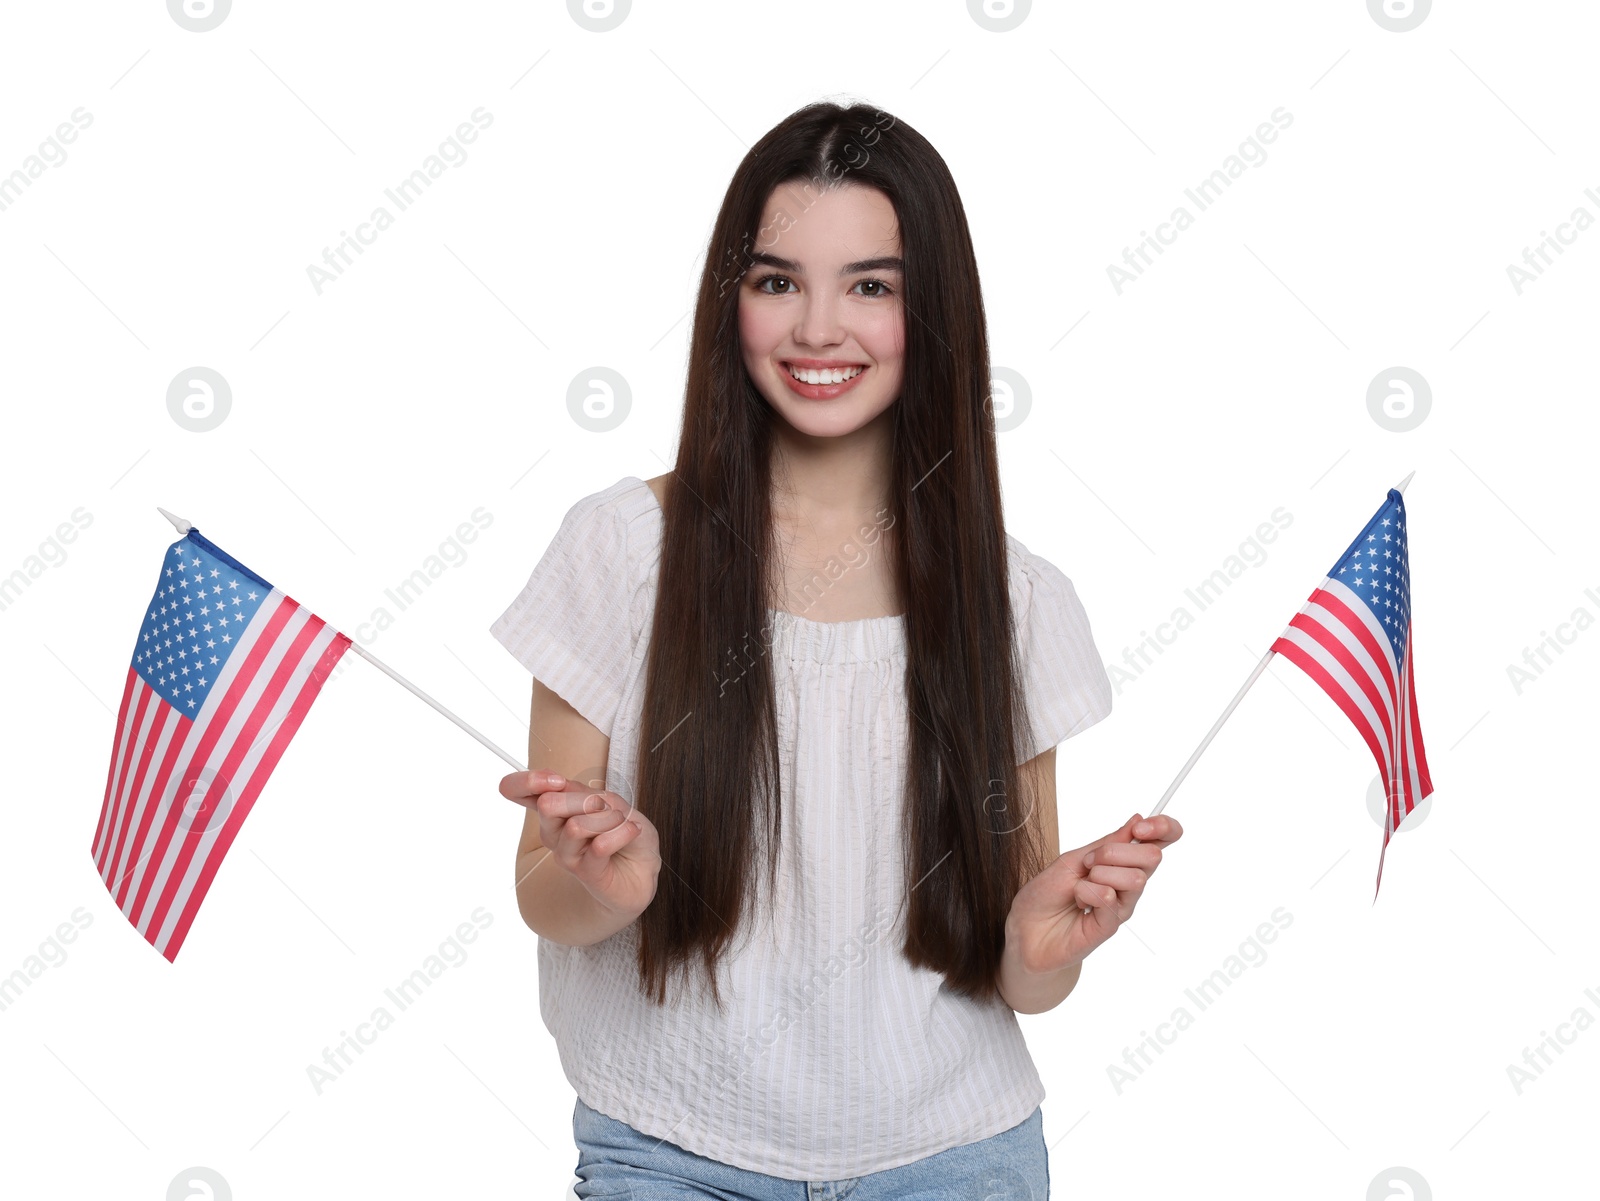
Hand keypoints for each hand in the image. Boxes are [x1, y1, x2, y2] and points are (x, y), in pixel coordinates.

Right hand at [499, 770, 660, 919]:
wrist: (644, 869)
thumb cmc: (625, 832)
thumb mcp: (612, 802)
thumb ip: (586, 794)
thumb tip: (563, 788)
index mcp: (555, 809)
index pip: (518, 791)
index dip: (527, 782)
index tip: (557, 781)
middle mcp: (553, 832)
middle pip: (547, 804)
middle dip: (586, 798)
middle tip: (609, 806)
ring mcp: (566, 854)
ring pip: (576, 826)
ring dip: (610, 818)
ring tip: (625, 824)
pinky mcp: (585, 873)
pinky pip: (599, 845)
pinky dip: (622, 832)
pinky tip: (631, 832)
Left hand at [1003, 813, 1182, 976]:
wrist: (1024, 926)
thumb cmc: (1046, 893)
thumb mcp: (1074, 858)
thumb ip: (1107, 843)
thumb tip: (1137, 820)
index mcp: (1121, 863)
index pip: (1159, 842)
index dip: (1163, 828)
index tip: (1143, 826)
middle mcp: (1126, 885)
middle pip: (1152, 857)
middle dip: (1117, 850)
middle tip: (1090, 861)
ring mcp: (1120, 906)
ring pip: (1135, 878)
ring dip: (1100, 872)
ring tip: (1079, 884)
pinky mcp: (1108, 927)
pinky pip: (1111, 900)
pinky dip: (1088, 892)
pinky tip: (1078, 900)